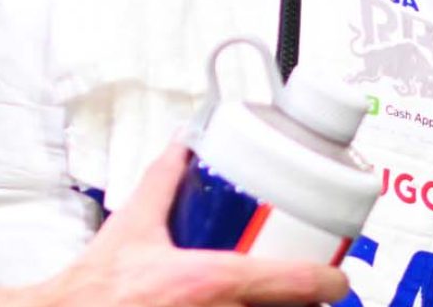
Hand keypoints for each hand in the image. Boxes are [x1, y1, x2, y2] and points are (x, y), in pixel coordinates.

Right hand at [24, 144, 348, 306]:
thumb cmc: (94, 290)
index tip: (337, 277)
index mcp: (210, 281)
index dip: (328, 282)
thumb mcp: (133, 226)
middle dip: (307, 305)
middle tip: (312, 292)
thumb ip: (163, 180)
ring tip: (286, 303)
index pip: (295, 285)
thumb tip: (182, 142)